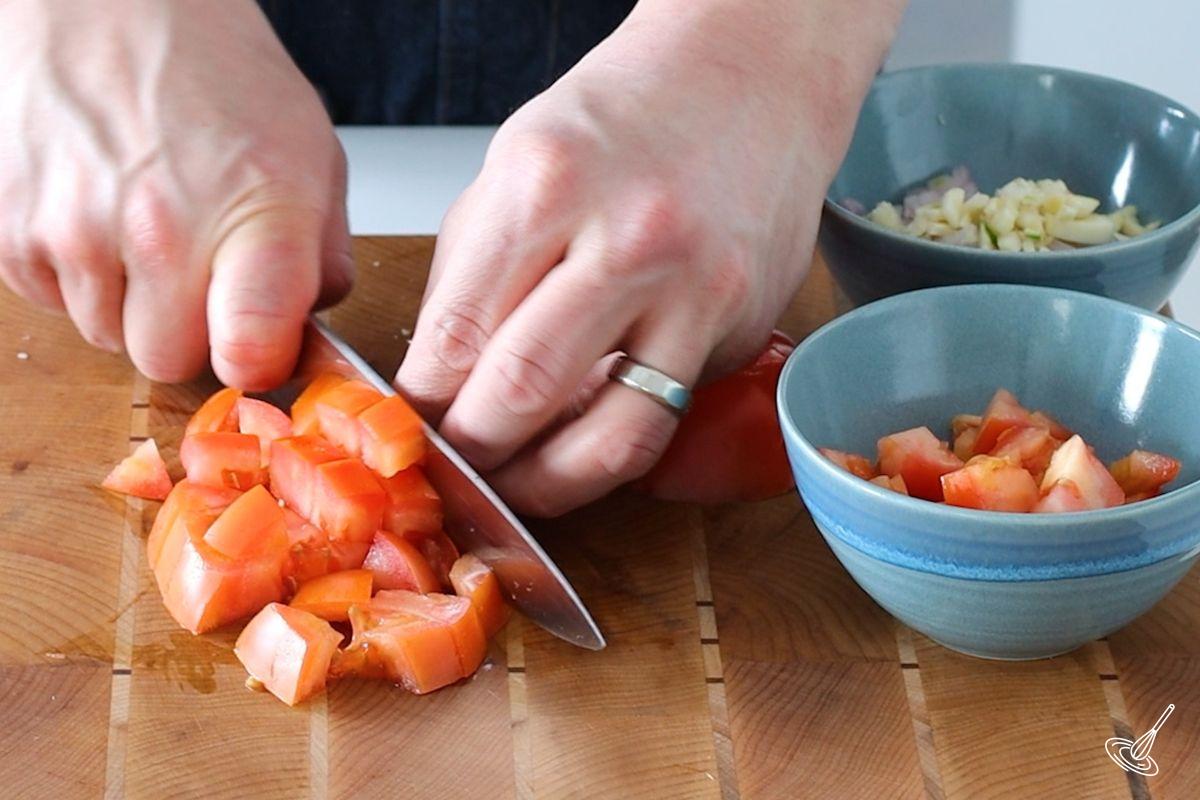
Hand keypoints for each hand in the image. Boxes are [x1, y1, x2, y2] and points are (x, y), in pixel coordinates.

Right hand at [0, 0, 350, 388]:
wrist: (104, 2)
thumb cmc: (214, 72)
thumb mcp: (311, 155)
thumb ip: (320, 257)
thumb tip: (301, 330)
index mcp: (254, 213)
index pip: (251, 348)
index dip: (258, 364)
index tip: (259, 347)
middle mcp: (160, 229)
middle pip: (170, 361)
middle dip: (189, 334)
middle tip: (200, 275)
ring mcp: (75, 231)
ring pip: (108, 336)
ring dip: (131, 303)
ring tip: (147, 227)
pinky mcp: (11, 229)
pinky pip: (53, 301)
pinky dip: (79, 276)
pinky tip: (100, 215)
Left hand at [398, 0, 901, 514]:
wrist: (749, 76)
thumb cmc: (626, 120)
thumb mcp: (516, 167)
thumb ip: (474, 275)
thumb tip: (435, 380)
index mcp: (543, 185)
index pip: (453, 337)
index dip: (419, 408)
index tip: (408, 433)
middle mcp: (623, 237)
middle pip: (520, 394)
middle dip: (473, 456)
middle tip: (453, 471)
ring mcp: (693, 287)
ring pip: (608, 435)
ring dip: (547, 484)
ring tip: (516, 488)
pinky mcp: (739, 325)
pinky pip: (664, 418)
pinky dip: (612, 451)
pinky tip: (581, 450)